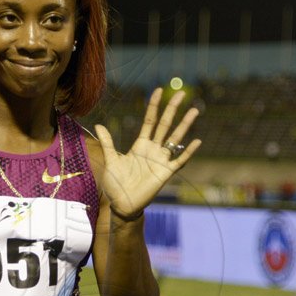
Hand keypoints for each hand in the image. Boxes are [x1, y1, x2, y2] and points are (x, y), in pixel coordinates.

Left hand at [95, 87, 200, 218]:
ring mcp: (161, 160)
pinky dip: (188, 151)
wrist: (122, 204)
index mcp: (140, 145)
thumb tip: (98, 125)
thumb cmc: (116, 183)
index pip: (150, 120)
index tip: (159, 90)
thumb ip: (108, 142)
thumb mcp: (111, 160)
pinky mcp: (166, 173)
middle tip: (181, 93)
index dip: (154, 106)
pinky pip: (180, 160)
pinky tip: (197, 141)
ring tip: (195, 110)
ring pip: (176, 138)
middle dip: (172, 109)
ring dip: (185, 124)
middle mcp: (153, 149)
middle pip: (165, 125)